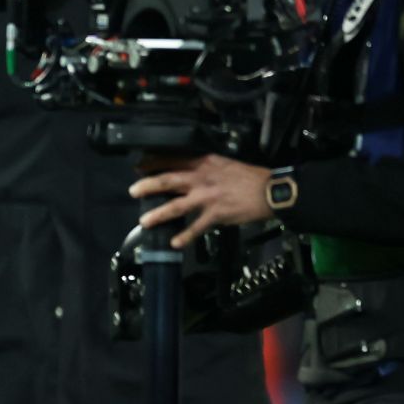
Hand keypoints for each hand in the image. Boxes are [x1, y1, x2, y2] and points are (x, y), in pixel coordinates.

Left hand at [128, 155, 273, 248]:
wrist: (270, 190)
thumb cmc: (249, 177)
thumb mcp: (224, 164)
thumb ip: (205, 168)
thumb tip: (187, 172)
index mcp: (204, 163)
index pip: (173, 159)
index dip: (153, 163)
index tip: (139, 167)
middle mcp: (202, 178)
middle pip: (168, 181)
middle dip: (147, 185)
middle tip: (133, 191)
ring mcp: (207, 197)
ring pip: (176, 206)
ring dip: (158, 214)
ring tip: (144, 221)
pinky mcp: (216, 214)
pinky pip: (196, 228)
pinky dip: (184, 237)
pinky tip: (174, 244)